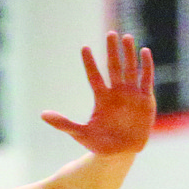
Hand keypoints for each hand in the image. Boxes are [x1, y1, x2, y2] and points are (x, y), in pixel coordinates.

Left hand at [42, 32, 154, 154]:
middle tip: (110, 34)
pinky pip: (146, 78)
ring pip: (130, 68)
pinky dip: (146, 65)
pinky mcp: (146, 98)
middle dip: (112, 51)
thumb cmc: (99, 144)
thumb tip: (42, 114)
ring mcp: (131, 94)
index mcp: (101, 98)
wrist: (119, 154)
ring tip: (126, 37)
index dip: (89, 63)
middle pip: (114, 67)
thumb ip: (62, 123)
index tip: (84, 48)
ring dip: (129, 53)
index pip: (94, 76)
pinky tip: (144, 51)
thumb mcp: (79, 133)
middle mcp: (116, 92)